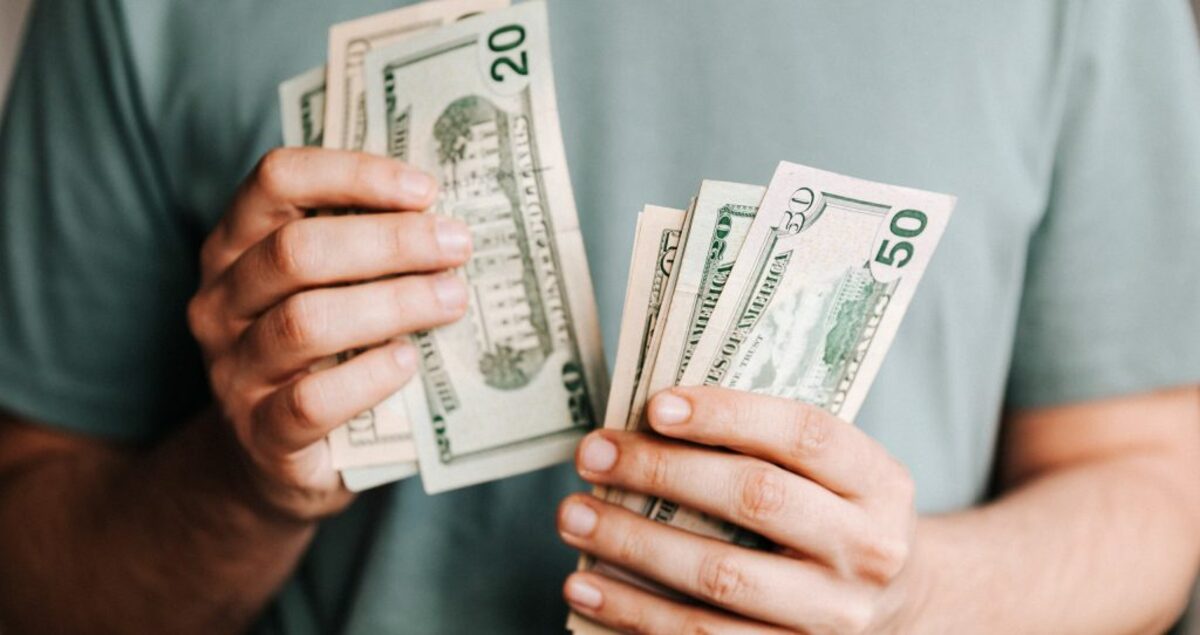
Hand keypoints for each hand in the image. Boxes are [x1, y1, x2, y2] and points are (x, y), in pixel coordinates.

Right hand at [187, 148, 470, 521]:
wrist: (273, 458)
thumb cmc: (321, 354)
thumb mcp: (329, 289)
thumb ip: (365, 248)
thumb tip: (449, 217)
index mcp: (236, 245)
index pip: (277, 180)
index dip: (353, 174)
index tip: (425, 190)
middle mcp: (221, 301)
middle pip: (296, 251)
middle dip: (390, 242)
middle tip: (457, 247)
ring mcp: (233, 370)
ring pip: (304, 322)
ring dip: (391, 304)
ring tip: (452, 300)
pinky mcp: (261, 434)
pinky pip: (311, 401)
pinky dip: (368, 377)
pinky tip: (408, 362)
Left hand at [558, 386, 919, 633]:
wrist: (899, 604)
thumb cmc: (836, 515)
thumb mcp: (836, 472)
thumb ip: (768, 443)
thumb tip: (649, 420)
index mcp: (879, 483)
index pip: (804, 434)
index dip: (728, 415)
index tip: (655, 406)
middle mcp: (867, 550)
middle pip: (756, 499)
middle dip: (662, 473)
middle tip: (592, 455)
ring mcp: (832, 616)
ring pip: (721, 579)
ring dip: (633, 546)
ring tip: (574, 517)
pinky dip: (635, 614)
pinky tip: (587, 587)